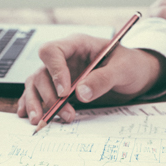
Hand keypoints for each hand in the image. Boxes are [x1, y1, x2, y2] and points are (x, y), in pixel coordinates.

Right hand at [17, 34, 165, 124]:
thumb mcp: (123, 69)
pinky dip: (31, 105)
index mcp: (77, 45)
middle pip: (41, 72)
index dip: (54, 71)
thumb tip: (80, 93)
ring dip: (36, 103)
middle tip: (65, 114)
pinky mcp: (59, 89)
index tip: (65, 92)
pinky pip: (39, 94)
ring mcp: (59, 74)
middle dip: (49, 96)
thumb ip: (103, 79)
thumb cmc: (131, 65)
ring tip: (40, 121)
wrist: (137, 76)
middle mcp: (64, 59)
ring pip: (36, 85)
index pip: (52, 51)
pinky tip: (28, 116)